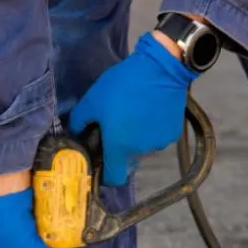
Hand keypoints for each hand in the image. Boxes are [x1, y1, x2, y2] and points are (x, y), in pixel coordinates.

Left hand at [68, 31, 196, 186]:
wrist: (161, 69)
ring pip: (144, 149)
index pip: (114, 178)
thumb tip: (74, 133)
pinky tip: (149, 112)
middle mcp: (141, 151)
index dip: (107, 175)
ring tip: (135, 115)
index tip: (103, 164)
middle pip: (128, 161)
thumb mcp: (93, 99)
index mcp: (119, 147)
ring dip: (138, 139)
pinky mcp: (173, 134)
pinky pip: (158, 138)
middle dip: (121, 150)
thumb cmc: (123, 85)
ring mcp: (159, 144)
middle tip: (117, 127)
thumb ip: (78, 121)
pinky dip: (152, 130)